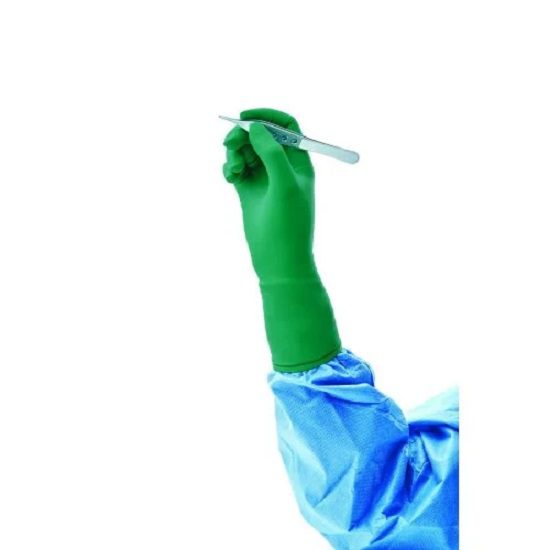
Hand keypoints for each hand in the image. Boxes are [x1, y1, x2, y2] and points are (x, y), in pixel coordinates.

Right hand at [223, 108, 315, 282]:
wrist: (278, 262)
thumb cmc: (288, 226)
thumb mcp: (284, 186)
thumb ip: (272, 154)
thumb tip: (255, 127)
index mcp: (298, 162)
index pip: (285, 126)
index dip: (266, 117)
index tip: (244, 118)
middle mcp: (282, 167)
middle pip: (261, 136)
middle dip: (243, 136)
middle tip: (229, 144)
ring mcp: (265, 179)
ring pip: (246, 151)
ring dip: (234, 154)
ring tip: (233, 171)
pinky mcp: (249, 192)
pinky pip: (236, 168)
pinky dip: (230, 168)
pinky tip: (230, 178)